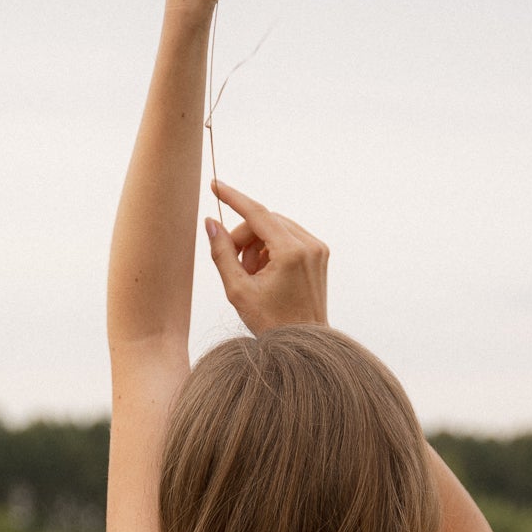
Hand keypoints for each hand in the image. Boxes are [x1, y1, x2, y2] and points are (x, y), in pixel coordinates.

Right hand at [204, 179, 329, 333]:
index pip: (257, 213)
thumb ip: (222, 253)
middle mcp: (309, 245)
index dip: (233, 198)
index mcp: (291, 253)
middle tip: (234, 263)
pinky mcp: (320, 254)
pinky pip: (288, 237)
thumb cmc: (271, 324)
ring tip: (251, 274)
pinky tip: (266, 273)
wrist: (303, 345)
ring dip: (257, 243)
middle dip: (244, 236)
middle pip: (265, 220)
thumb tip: (211, 223)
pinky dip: (271, 248)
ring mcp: (317, 249)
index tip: (215, 185)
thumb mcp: (238, 290)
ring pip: (275, 227)